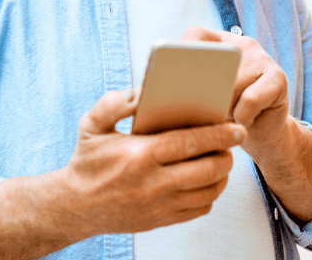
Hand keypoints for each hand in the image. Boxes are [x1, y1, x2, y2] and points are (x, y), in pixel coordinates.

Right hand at [58, 89, 246, 237]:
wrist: (75, 206)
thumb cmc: (87, 160)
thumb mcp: (91, 124)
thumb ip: (115, 102)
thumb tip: (143, 90)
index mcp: (141, 154)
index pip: (192, 142)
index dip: (219, 134)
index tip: (236, 128)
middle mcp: (154, 183)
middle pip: (208, 169)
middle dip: (227, 154)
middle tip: (232, 141)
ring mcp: (160, 206)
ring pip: (208, 191)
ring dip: (222, 174)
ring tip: (222, 158)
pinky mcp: (162, 220)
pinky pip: (200, 209)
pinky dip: (211, 194)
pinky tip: (207, 179)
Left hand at [180, 27, 290, 163]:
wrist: (263, 132)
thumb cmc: (226, 114)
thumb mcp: (203, 98)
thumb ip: (190, 86)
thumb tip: (169, 90)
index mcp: (219, 43)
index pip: (195, 35)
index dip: (182, 53)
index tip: (174, 79)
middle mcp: (241, 44)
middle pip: (211, 62)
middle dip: (202, 93)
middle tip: (202, 110)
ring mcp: (261, 58)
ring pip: (230, 84)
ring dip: (223, 109)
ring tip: (228, 116)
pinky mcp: (278, 77)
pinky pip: (250, 99)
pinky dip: (242, 117)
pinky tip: (245, 121)